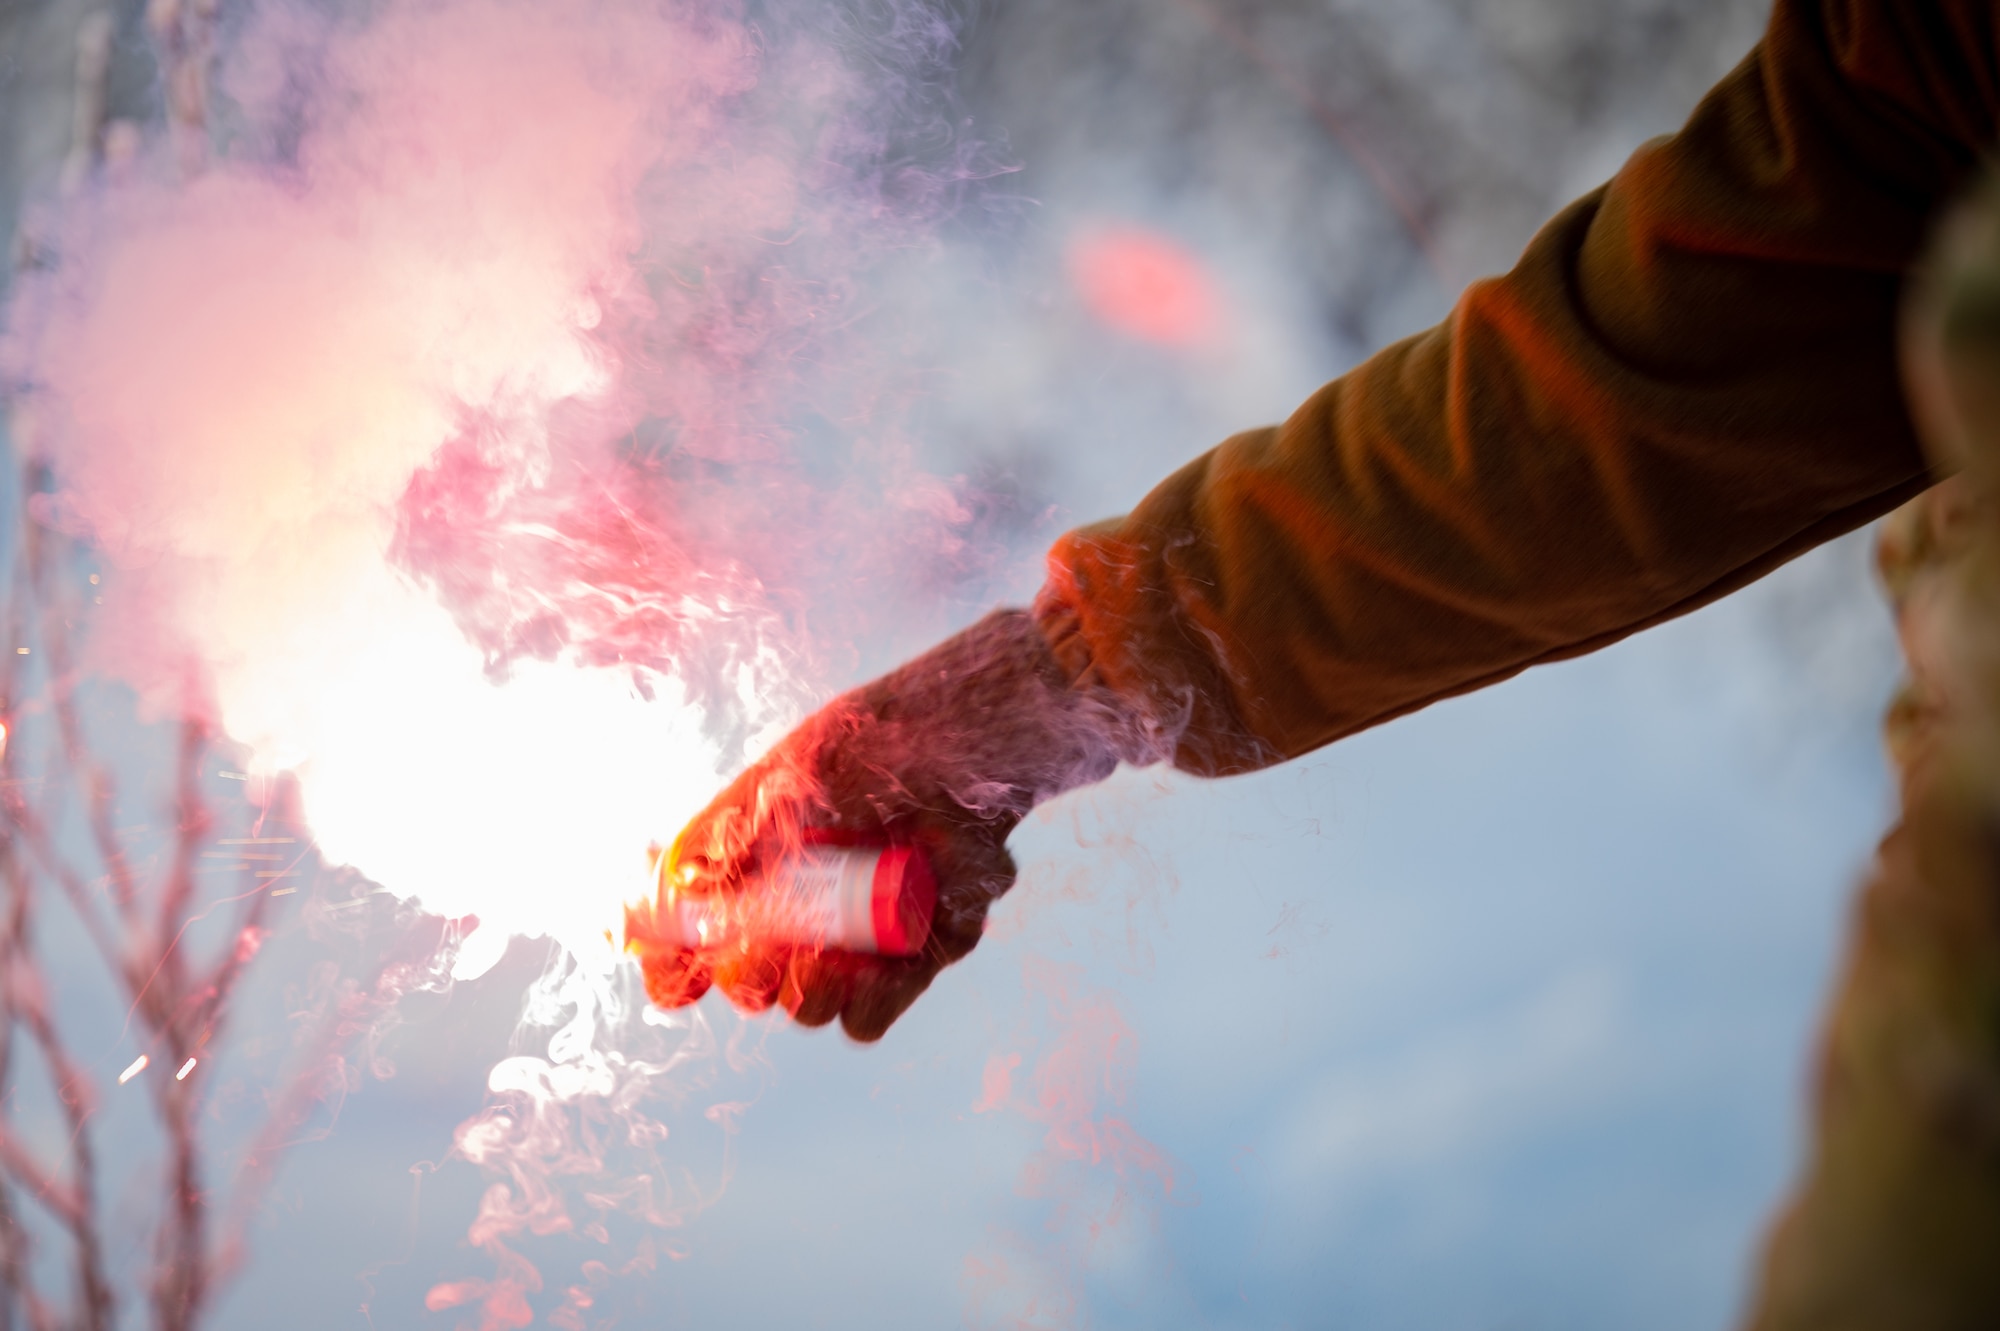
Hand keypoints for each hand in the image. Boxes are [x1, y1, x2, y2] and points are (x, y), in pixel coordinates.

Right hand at [633, 608, 1145, 1039]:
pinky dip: (884, 989)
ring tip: (833, 957)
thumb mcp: (812, 763)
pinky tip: (897, 948)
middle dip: (752, 979)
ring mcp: (866, 926)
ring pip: (813, 1007)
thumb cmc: (907, 726)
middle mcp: (808, 894)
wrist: (1016, 724)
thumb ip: (741, 825)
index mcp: (764, 845)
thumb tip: (677, 891)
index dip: (674, 962)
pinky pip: (882, 1006)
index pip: (695, 925)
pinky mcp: (925, 948)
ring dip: (814, 993)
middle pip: (751, 980)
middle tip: (765, 958)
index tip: (672, 981)